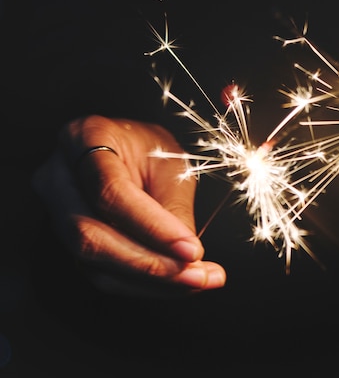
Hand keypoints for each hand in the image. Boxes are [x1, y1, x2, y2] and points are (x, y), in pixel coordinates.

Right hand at [32, 115, 225, 296]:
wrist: (129, 149)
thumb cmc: (150, 149)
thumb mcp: (171, 165)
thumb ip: (174, 209)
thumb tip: (186, 258)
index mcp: (85, 137)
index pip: (110, 191)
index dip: (151, 227)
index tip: (191, 250)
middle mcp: (58, 176)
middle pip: (90, 235)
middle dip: (150, 264)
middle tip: (198, 275)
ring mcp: (56, 211)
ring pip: (93, 263)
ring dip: (152, 281)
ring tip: (197, 280)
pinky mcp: (69, 241)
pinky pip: (101, 273)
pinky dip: (144, 284)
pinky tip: (178, 281)